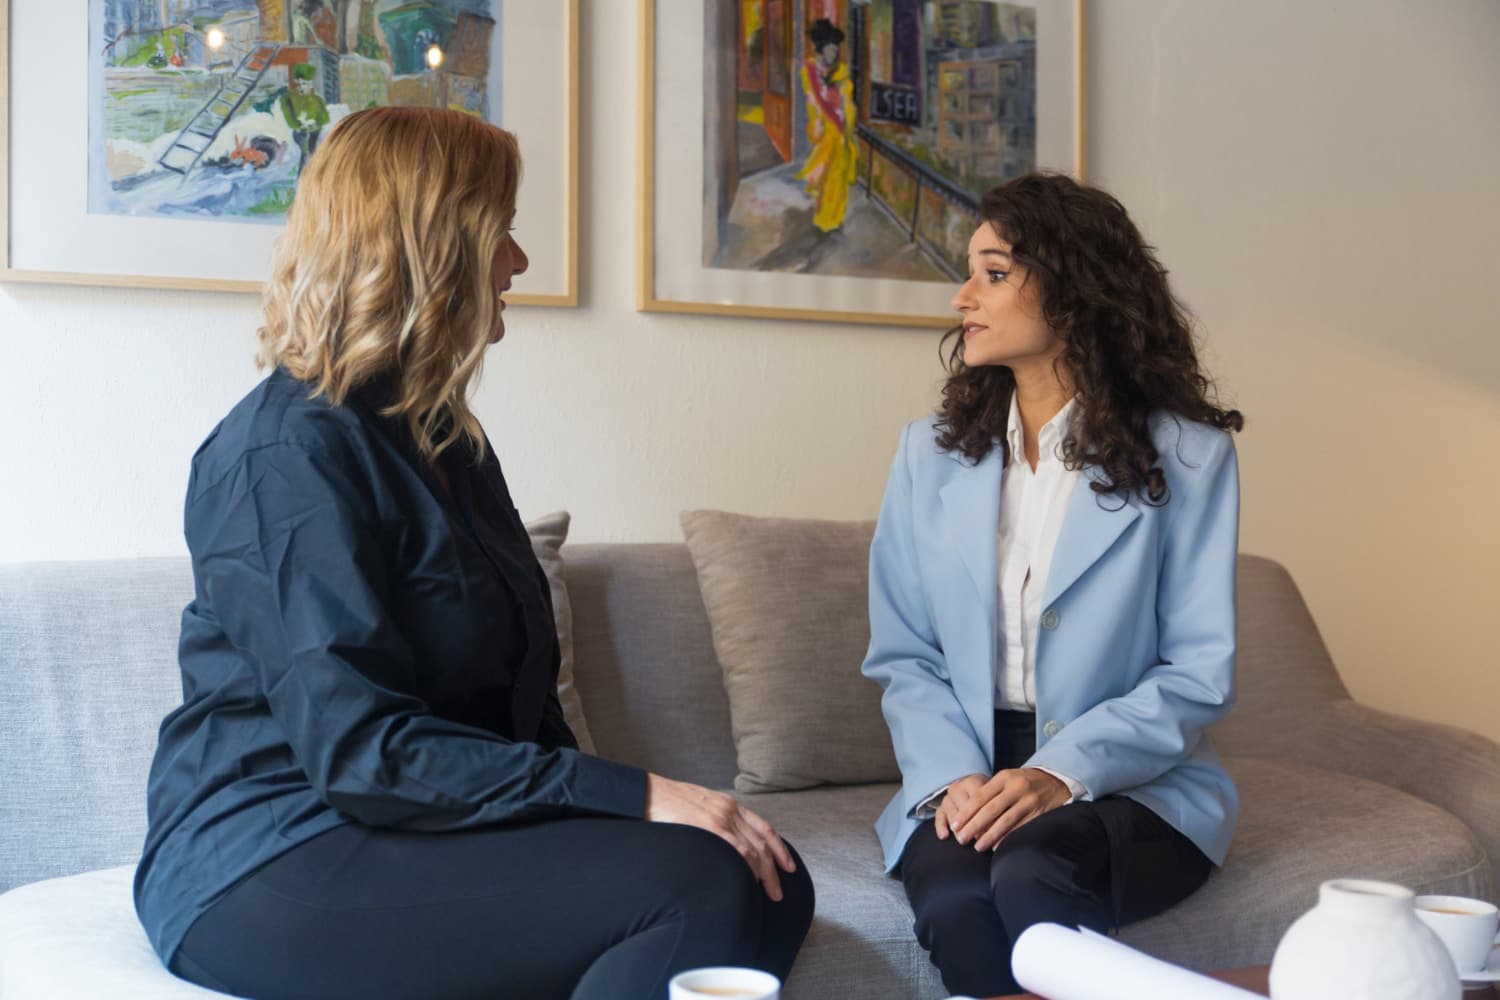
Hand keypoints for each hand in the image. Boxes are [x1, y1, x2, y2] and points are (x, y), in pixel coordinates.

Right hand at [644, 774, 796, 900]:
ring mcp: (720, 818)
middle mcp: (729, 810)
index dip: (779, 848)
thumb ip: (714, 822)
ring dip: (766, 874)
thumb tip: (722, 844)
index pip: (763, 828)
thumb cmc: (667, 803)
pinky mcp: (708, 827)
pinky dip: (747, 866)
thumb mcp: (698, 808)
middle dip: (775, 869)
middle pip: (762, 842)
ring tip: (770, 894)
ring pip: (754, 849)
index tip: (788, 866)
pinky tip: (751, 881)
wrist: (648, 793)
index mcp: (728, 804)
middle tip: (779, 892)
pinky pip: (736, 849)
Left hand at [941, 768, 1069, 851]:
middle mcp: (1016, 787)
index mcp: (1004, 777)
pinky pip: (1020, 828)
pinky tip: (998, 847)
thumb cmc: (1023, 782)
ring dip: (989, 836)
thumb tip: (966, 815)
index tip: (955, 825)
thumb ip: (990, 792)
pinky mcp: (1039, 813)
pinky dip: (1007, 838)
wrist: (1055, 781)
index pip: (980, 796)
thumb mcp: (1007, 779)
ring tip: (978, 847)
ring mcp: (1029, 800)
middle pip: (990, 809)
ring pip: (1005, 821)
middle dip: (974, 826)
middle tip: (961, 839)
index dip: (966, 812)